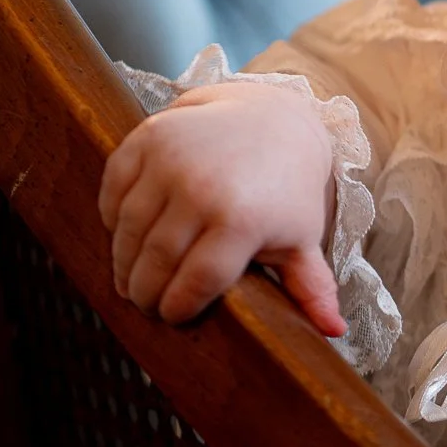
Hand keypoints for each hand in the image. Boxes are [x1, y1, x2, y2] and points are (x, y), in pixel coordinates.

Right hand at [98, 80, 345, 335]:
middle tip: (146, 304)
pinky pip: (113, 191)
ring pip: (128, 231)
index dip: (179, 308)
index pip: (195, 284)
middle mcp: (203, 188)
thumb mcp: (302, 235)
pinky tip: (125, 236)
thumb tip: (333, 330)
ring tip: (130, 279)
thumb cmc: (287, 186)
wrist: (273, 116)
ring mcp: (171, 160)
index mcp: (243, 220)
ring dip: (124, 262)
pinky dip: (113, 218)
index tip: (175, 316)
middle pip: (155, 262)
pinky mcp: (148, 137)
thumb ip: (311, 286)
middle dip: (146, 293)